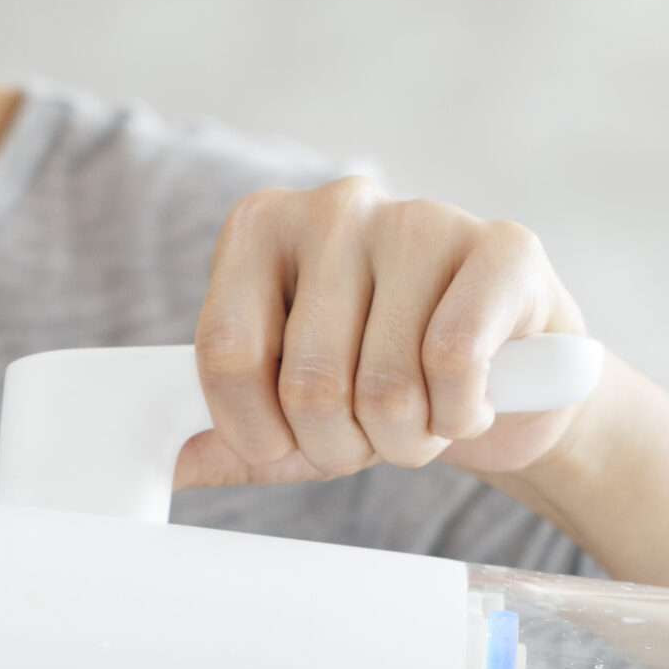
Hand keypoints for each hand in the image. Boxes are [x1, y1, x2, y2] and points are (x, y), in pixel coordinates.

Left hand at [177, 177, 591, 491]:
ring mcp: (419, 217)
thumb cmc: (382, 384)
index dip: (256, 431)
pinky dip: (460, 415)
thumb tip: (164, 461)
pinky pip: (453, 364)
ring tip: (422, 418)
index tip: (284, 447)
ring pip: (384, 385)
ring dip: (406, 440)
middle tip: (368, 439)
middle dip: (339, 446)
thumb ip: (226, 437)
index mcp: (260, 231)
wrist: (505, 376)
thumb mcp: (291, 417)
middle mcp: (334, 206)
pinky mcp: (501, 246)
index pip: (224, 353)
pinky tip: (468, 401)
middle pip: (308, 383)